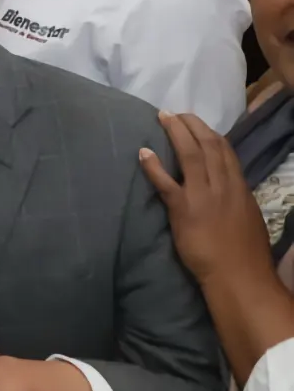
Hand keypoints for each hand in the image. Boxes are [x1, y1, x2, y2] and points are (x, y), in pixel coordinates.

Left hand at [140, 111, 271, 286]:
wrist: (239, 277)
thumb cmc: (245, 254)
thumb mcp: (248, 218)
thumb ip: (237, 200)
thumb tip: (229, 191)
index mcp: (240, 188)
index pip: (226, 151)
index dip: (210, 133)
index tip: (197, 123)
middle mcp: (223, 186)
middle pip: (207, 145)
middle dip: (190, 125)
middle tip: (174, 113)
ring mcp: (202, 196)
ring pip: (189, 155)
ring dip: (174, 133)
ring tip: (161, 118)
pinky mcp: (183, 210)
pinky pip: (165, 182)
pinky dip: (153, 165)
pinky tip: (142, 152)